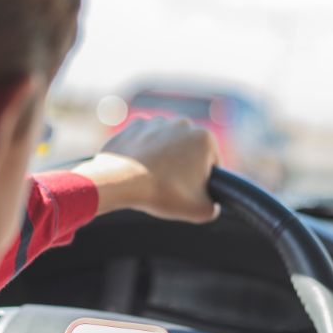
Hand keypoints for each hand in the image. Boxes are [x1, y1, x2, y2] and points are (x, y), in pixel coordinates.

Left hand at [72, 117, 220, 223]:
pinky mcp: (134, 126)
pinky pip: (145, 142)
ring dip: (164, 160)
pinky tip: (138, 170)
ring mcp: (157, 122)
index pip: (212, 165)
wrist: (119, 181)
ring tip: (153, 180)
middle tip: (171, 188)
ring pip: (167, 146)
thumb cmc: (162, 192)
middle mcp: (183, 123)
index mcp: (205, 138)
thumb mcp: (199, 210)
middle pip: (189, 153)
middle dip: (183, 168)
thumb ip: (213, 208)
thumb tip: (212, 205)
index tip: (189, 194)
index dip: (203, 183)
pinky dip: (143, 154)